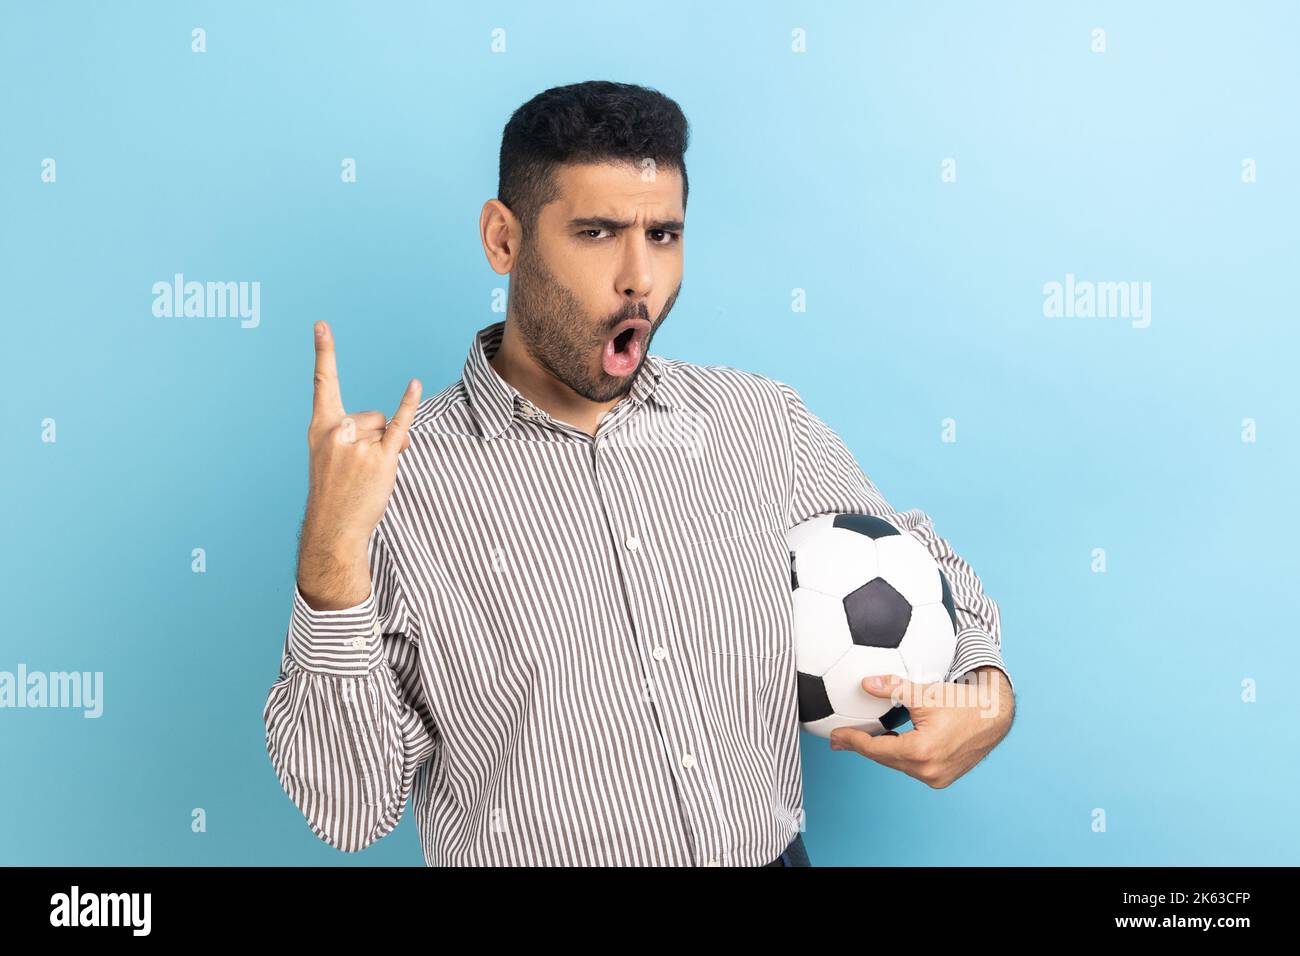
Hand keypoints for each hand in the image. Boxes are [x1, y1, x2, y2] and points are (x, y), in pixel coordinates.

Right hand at [297, 320, 420, 606]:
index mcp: (320, 427)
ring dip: (385, 449)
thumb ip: (360, 434)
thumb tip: (400, 428)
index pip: (323, 383)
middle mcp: (337, 431)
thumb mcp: (335, 457)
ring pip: (386, 428)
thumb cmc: (335, 493)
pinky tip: (414, 384)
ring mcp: (358, 444)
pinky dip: (409, 406)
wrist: (333, 530)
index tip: (322, 324)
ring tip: (366, 476)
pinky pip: (399, 426)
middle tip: (358, 470)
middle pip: (372, 415)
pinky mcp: (380, 458)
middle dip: (374, 437)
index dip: (324, 352)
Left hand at [828, 666, 1013, 788]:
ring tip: (859, 740)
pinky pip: (912, 766)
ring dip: (880, 752)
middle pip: (884, 759)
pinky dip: (899, 755)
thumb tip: (866, 683)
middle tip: (839, 739)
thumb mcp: (926, 692)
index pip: (876, 749)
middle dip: (861, 747)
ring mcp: (936, 778)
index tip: (834, 736)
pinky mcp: (942, 778)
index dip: (853, 741)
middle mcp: (928, 771)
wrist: (995, 717)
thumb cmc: (963, 702)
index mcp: (921, 752)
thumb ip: (894, 688)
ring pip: (898, 764)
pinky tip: (888, 742)